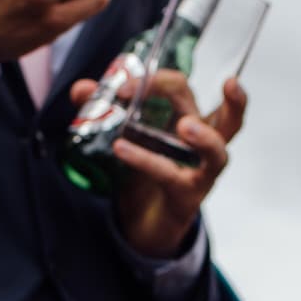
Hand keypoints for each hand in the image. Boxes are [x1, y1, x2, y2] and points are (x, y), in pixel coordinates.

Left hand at [71, 72, 248, 258]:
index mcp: (190, 120)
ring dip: (206, 138)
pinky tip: (123, 150)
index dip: (155, 79)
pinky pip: (170, 177)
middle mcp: (204, 142)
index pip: (181, 87)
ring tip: (186, 128)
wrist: (149, 221)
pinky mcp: (186, 196)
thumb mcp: (126, 137)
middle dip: (176, 89)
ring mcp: (200, 172)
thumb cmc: (147, 172)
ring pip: (218, 151)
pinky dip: (147, 162)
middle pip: (210, 106)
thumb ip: (103, 110)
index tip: (122, 85)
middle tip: (152, 83)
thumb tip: (82, 89)